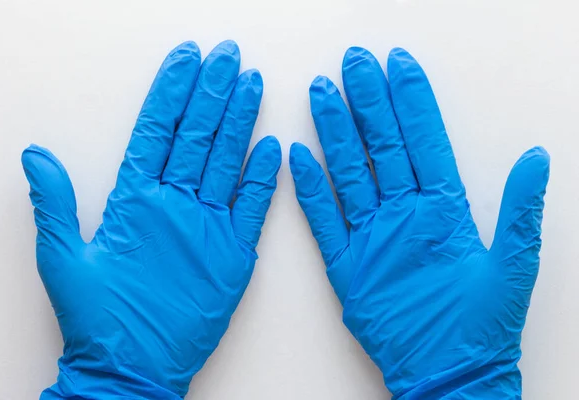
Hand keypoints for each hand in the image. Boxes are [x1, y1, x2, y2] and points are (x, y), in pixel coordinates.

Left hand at [22, 40, 280, 398]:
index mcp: (135, 198)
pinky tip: (270, 150)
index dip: (171, 93)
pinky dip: (262, 179)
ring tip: (251, 86)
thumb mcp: (65, 259)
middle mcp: (173, 202)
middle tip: (228, 57)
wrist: (133, 364)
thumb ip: (56, 204)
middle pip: (196, 136)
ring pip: (225, 161)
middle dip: (212, 94)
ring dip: (238, 123)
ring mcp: (205, 223)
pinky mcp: (231, 249)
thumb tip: (34, 154)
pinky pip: (251, 207)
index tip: (186, 59)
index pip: (156, 132)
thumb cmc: (97, 317)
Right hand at [290, 47, 548, 397]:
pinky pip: (324, 220)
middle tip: (353, 63)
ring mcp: (373, 235)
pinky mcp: (347, 263)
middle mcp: (405, 214)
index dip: (412, 102)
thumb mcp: (511, 265)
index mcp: (443, 210)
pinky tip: (300, 158)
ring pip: (350, 173)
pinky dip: (311, 191)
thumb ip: (520, 210)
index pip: (425, 142)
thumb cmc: (482, 323)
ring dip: (336, 134)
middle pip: (383, 147)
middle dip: (368, 103)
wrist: (447, 370)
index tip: (399, 65)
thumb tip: (538, 156)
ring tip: (322, 95)